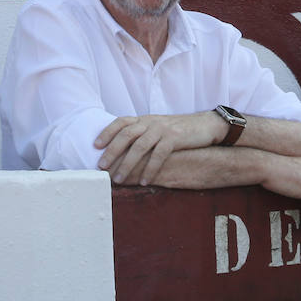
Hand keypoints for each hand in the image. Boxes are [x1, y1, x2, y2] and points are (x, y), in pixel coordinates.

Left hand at [95, 112, 224, 184]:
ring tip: (119, 179)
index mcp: (144, 119)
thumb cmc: (178, 130)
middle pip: (126, 135)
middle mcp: (151, 122)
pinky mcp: (175, 139)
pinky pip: (159, 155)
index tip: (95, 145)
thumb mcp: (158, 127)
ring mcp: (162, 129)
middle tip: (101, 167)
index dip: (107, 132)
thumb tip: (122, 149)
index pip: (121, 122)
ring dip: (127, 165)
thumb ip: (142, 133)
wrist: (205, 125)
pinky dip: (150, 169)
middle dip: (112, 152)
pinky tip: (144, 181)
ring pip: (140, 147)